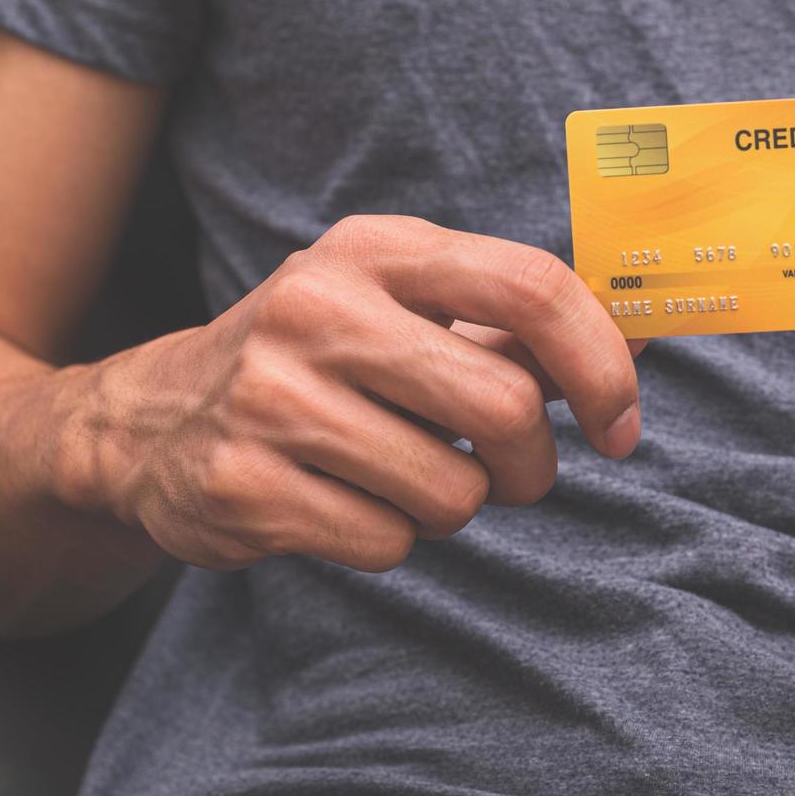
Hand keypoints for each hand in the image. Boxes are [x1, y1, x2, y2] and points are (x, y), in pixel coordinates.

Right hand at [60, 215, 642, 572]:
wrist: (151, 420)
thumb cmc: (320, 360)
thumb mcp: (406, 312)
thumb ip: (516, 328)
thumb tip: (642, 342)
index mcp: (377, 250)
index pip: (532, 286)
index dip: (603, 364)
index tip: (622, 424)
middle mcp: (318, 308)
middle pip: (505, 406)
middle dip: (533, 466)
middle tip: (515, 476)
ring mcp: (272, 397)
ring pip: (453, 493)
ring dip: (455, 506)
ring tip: (403, 477)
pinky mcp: (244, 486)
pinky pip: (388, 544)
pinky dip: (392, 540)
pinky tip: (345, 503)